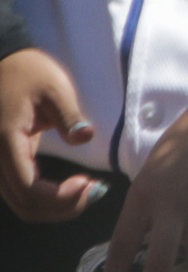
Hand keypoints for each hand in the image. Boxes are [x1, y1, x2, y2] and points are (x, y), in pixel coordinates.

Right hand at [0, 47, 100, 222]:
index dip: (60, 198)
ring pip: (21, 204)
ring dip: (55, 207)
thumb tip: (85, 137)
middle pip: (25, 205)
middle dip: (62, 208)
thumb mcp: (55, 88)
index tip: (90, 184)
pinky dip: (46, 198)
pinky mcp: (5, 163)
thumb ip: (69, 116)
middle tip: (94, 192)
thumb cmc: (30, 73)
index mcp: (5, 143)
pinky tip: (70, 187)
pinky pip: (21, 193)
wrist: (4, 64)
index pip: (28, 189)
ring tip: (86, 190)